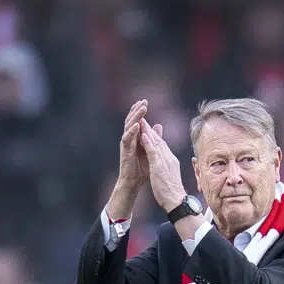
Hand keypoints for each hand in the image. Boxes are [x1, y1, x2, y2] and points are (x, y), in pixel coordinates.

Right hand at [108, 100, 150, 219]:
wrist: (134, 182)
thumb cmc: (142, 169)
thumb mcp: (151, 151)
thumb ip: (153, 138)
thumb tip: (158, 126)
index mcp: (135, 138)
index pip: (137, 121)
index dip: (139, 111)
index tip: (145, 101)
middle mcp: (129, 139)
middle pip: (132, 120)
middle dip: (137, 111)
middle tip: (143, 101)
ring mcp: (126, 144)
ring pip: (129, 126)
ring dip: (135, 117)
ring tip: (141, 109)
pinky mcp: (125, 151)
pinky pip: (127, 138)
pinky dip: (131, 131)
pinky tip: (136, 125)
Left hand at [139, 119, 186, 213]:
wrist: (176, 200)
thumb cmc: (172, 193)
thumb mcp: (169, 178)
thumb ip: (167, 170)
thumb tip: (166, 169)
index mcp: (171, 162)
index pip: (163, 147)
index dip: (156, 138)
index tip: (150, 131)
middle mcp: (169, 158)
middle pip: (160, 141)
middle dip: (151, 130)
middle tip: (144, 120)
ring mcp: (165, 161)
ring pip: (156, 143)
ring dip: (148, 131)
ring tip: (142, 122)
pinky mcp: (159, 165)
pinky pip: (153, 151)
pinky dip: (148, 142)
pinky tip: (143, 135)